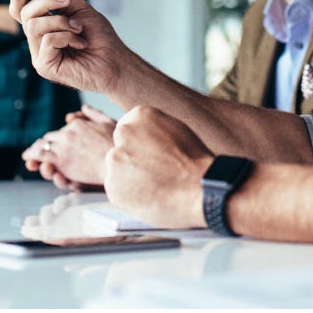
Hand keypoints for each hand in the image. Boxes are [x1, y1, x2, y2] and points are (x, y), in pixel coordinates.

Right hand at [9, 0, 131, 94]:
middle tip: (68, 1)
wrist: (115, 59)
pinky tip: (80, 43)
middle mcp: (38, 40)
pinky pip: (46, 40)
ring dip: (60, 22)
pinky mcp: (44, 66)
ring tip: (79, 29)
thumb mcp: (77, 8)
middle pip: (25, 13)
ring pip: (34, 26)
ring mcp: (39, 54)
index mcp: (44, 26)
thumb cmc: (100, 36)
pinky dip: (66, 36)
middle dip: (47, 2)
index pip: (20, 9)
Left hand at [20, 105, 115, 189]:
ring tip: (29, 155)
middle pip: (51, 137)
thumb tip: (84, 107)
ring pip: (42, 145)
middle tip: (39, 149)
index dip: (59, 136)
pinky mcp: (60, 159)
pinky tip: (27, 159)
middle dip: (45, 144)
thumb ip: (95, 114)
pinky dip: (31, 156)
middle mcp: (69, 132)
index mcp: (79, 124)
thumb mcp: (109, 124)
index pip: (64, 129)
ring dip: (34, 150)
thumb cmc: (117, 146)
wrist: (118, 163)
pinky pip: (40, 156)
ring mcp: (63, 146)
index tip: (56, 141)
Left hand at [104, 105, 212, 228]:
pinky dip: (128, 196)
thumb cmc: (195, 162)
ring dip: (129, 178)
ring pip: (117, 170)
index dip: (141, 145)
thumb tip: (144, 138)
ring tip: (155, 186)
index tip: (152, 155)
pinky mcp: (112, 186)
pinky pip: (117, 191)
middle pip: (120, 148)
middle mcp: (124, 133)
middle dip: (131, 160)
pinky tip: (149, 196)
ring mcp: (116, 159)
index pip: (129, 129)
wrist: (200, 189)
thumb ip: (154, 130)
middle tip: (153, 173)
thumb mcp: (177, 130)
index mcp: (139, 115)